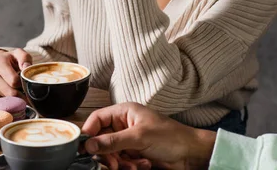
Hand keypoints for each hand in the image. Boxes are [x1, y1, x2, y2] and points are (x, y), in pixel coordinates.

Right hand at [0, 49, 31, 98]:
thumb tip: (27, 68)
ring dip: (16, 96)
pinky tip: (10, 90)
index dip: (23, 83)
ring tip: (18, 89)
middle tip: (26, 89)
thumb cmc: (11, 60)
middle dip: (21, 93)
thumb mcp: (19, 54)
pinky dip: (9, 98)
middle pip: (11, 92)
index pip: (14, 81)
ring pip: (8, 99)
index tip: (27, 81)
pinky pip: (3, 101)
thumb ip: (25, 58)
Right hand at [81, 103, 215, 169]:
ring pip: (111, 153)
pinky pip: (121, 161)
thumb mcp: (139, 137)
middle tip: (113, 164)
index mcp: (124, 112)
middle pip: (102, 139)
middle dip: (107, 153)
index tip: (85, 147)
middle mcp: (124, 125)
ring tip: (134, 165)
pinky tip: (143, 165)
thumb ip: (112, 141)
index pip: (97, 119)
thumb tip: (90, 145)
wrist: (192, 154)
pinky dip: (129, 166)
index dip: (89, 132)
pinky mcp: (135, 153)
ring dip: (120, 162)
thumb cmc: (171, 137)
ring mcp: (129, 140)